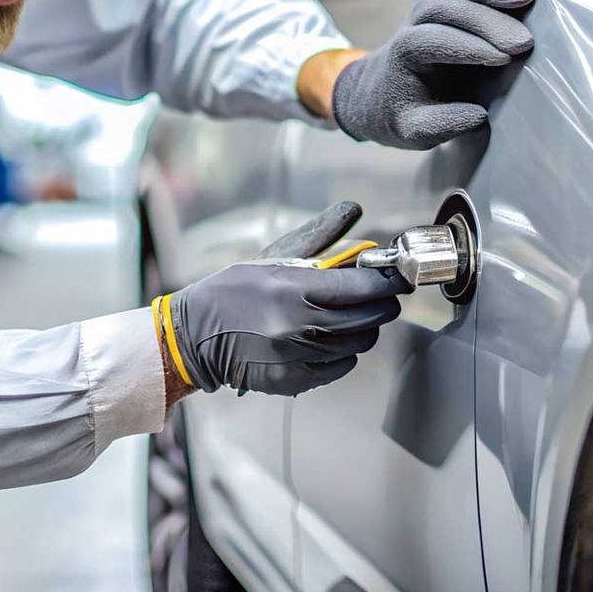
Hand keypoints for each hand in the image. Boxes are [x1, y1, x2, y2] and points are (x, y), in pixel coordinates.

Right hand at [155, 201, 407, 396]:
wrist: (194, 336)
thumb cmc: (234, 290)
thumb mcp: (273, 256)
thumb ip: (319, 235)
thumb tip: (354, 210)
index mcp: (292, 287)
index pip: (360, 286)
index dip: (387, 283)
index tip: (398, 278)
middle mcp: (296, 324)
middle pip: (367, 318)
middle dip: (384, 306)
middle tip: (384, 297)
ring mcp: (296, 356)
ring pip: (357, 344)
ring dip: (363, 329)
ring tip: (353, 316)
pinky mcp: (293, 381)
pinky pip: (341, 367)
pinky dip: (345, 353)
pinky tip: (332, 339)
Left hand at [330, 0, 534, 148]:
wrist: (379, 91)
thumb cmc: (399, 111)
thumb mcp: (411, 130)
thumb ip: (440, 125)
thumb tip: (477, 117)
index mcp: (406, 52)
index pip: (436, 42)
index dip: (468, 48)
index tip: (500, 60)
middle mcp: (418, 21)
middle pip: (452, 11)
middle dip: (489, 23)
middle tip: (524, 41)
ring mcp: (436, 5)